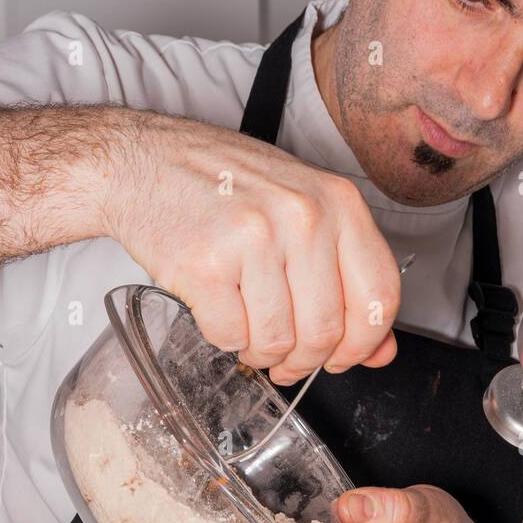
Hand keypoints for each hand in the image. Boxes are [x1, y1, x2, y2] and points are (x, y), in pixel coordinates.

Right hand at [101, 112, 400, 382]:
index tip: (343, 357)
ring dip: (261, 352)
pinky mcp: (206, 265)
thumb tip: (382, 352)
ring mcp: (253, 238)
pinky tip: (219, 310)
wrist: (140, 161)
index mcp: (338, 201)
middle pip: (326, 332)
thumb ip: (349, 279)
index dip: (363, 344)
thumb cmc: (226, 187)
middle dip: (304, 360)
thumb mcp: (304, 213)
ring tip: (247, 327)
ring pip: (278, 342)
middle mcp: (302, 216)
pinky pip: (231, 338)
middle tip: (285, 357)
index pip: (379, 297)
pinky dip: (225, 339)